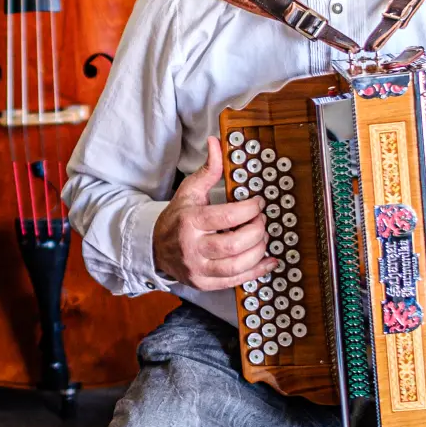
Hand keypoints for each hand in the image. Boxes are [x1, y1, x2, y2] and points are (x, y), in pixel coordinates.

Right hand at [152, 136, 275, 290]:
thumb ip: (208, 169)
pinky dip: (257, 271)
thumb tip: (216, 143)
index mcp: (189, 221)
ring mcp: (198, 269)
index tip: (258, 203)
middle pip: (234, 243)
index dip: (249, 209)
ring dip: (258, 251)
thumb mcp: (190, 191)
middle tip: (262, 220)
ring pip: (237, 265)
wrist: (156, 248)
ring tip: (263, 237)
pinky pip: (236, 281)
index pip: (227, 217)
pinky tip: (269, 260)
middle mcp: (193, 247)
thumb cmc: (177, 218)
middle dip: (256, 231)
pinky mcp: (204, 283)